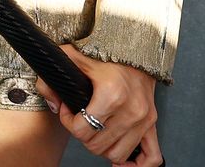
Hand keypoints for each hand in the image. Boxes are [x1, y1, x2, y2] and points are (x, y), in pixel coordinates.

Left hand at [35, 45, 161, 165]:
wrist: (136, 49)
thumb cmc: (106, 53)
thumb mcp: (71, 58)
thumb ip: (51, 80)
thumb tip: (52, 104)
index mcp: (112, 94)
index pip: (82, 130)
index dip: (68, 122)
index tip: (68, 109)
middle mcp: (131, 110)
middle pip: (96, 145)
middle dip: (82, 135)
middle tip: (80, 118)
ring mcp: (144, 119)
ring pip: (116, 154)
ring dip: (102, 147)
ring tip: (96, 131)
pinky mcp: (152, 123)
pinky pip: (151, 157)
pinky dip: (135, 165)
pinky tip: (121, 161)